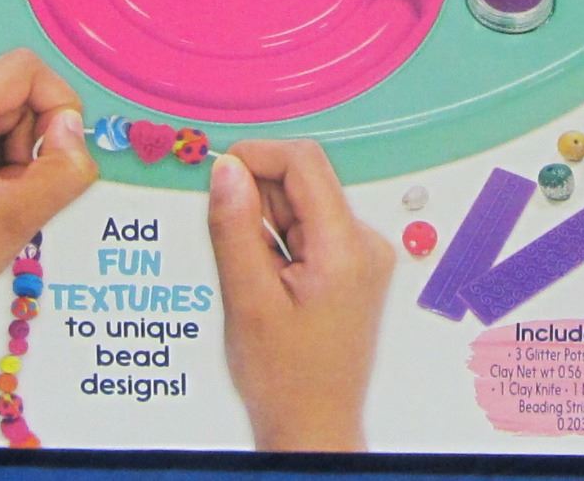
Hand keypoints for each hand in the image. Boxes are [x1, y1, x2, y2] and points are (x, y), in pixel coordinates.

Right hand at [206, 140, 394, 451]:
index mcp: (346, 248)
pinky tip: (268, 282)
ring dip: (267, 224)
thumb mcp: (247, 300)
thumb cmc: (285, 380)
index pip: (304, 163)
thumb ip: (235, 226)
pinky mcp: (352, 267)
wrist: (312, 428)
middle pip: (303, 182)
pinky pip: (309, 229)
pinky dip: (279, 241)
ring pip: (303, 205)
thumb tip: (226, 168)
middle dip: (258, 198)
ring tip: (254, 278)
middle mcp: (365, 244)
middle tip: (230, 242)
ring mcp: (362, 255)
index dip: (256, 156)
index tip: (218, 172)